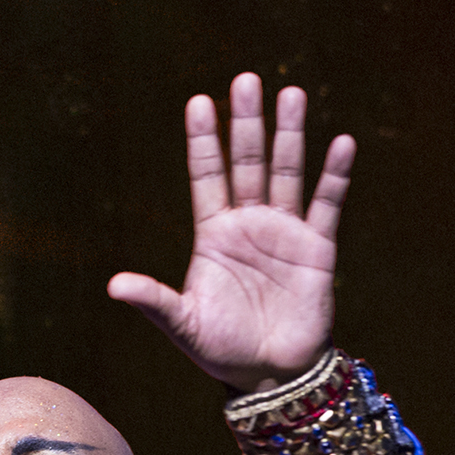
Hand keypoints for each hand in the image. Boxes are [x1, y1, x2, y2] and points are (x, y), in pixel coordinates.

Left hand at [107, 73, 349, 393]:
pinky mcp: (317, 247)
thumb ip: (154, 300)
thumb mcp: (182, 324)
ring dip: (288, 135)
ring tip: (290, 93)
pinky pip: (327, 204)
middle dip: (246, 123)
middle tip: (245, 79)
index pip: (206, 175)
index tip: (198, 101)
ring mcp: (284, 231)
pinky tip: (340, 143)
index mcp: (214, 234)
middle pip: (247, 162)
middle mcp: (249, 223)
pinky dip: (334, 175)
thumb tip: (114, 284)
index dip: (203, 140)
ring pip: (286, 172)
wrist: (269, 375)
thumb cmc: (221, 350)